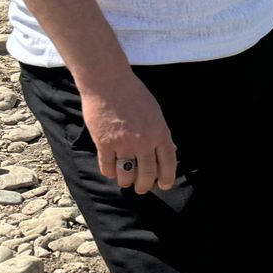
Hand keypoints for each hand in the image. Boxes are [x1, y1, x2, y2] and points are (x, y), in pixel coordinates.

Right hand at [82, 70, 176, 192]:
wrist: (108, 83)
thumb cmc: (134, 95)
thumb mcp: (156, 113)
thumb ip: (160, 133)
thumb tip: (168, 151)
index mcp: (160, 134)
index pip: (168, 164)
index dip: (167, 179)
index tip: (164, 186)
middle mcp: (144, 142)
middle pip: (147, 174)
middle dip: (145, 186)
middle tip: (142, 189)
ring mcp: (123, 144)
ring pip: (126, 175)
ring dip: (126, 182)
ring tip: (126, 182)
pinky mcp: (104, 143)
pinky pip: (108, 167)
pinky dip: (110, 172)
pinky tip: (111, 172)